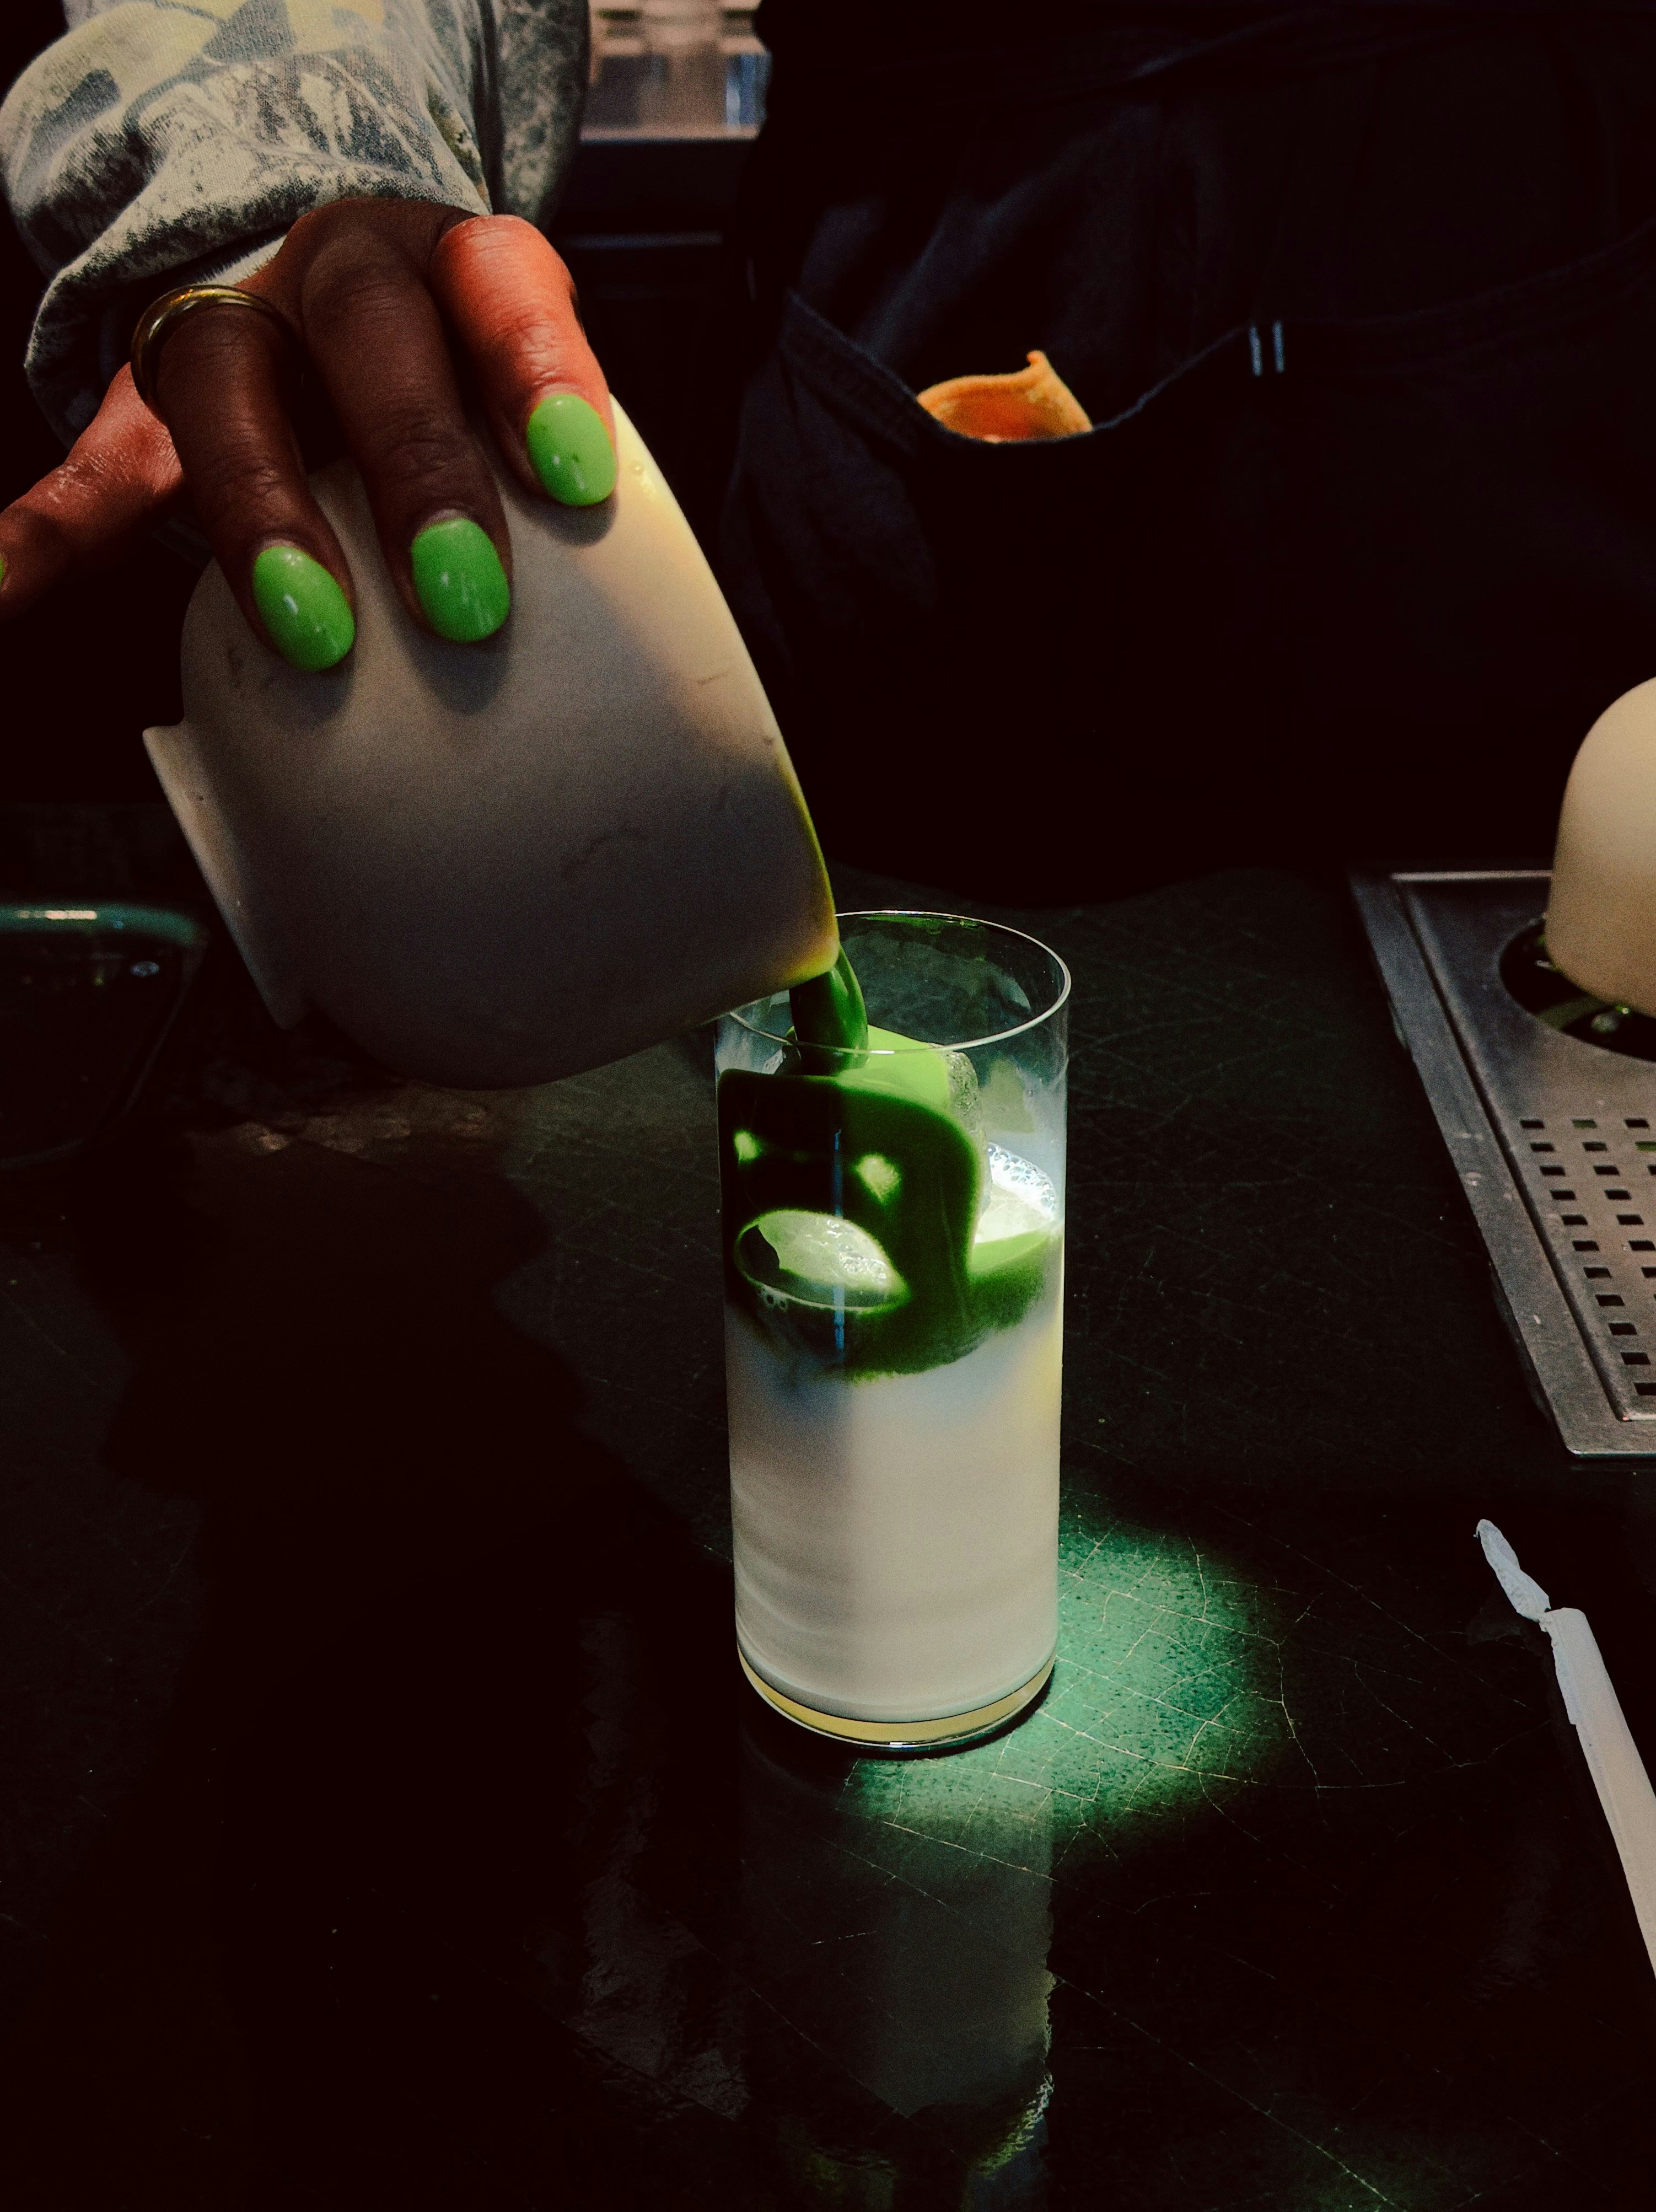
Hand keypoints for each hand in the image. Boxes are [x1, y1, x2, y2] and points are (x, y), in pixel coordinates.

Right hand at [0, 201, 615, 668]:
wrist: (334, 307)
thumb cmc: (457, 390)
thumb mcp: (515, 402)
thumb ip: (552, 483)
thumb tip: (628, 661)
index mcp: (449, 264)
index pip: (502, 279)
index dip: (541, 369)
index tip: (574, 476)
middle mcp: (341, 273)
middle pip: (374, 332)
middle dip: (417, 462)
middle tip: (461, 595)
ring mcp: (235, 325)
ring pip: (227, 384)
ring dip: (263, 509)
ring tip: (306, 624)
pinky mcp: (149, 406)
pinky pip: (90, 473)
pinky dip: (41, 544)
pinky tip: (2, 601)